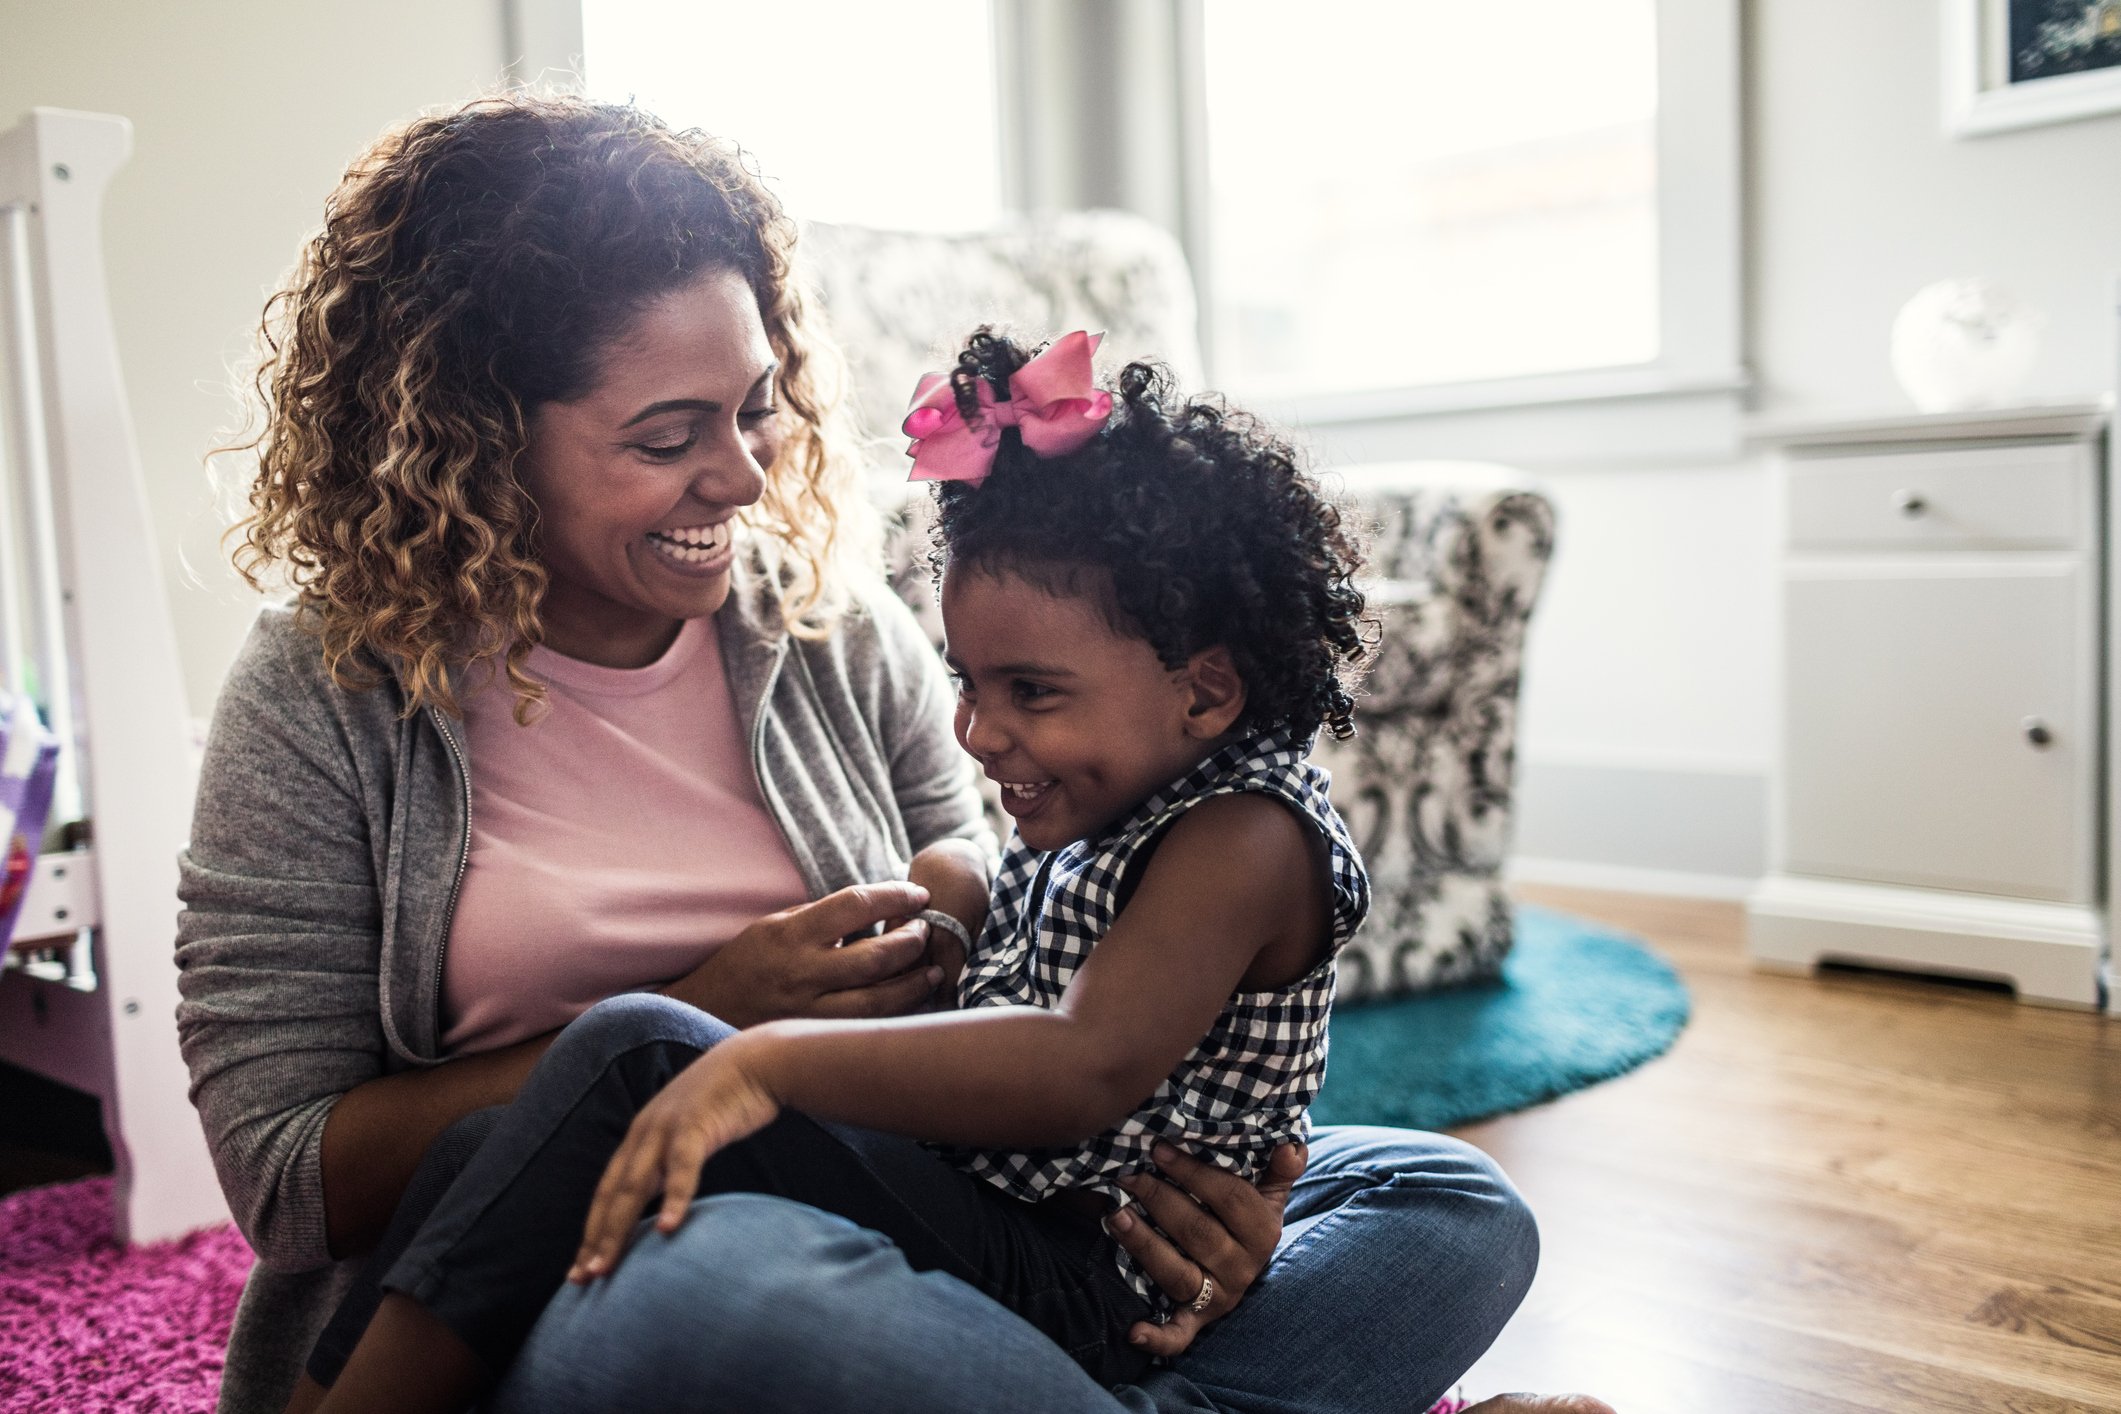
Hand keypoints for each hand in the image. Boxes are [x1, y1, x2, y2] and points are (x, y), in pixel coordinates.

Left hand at [569, 1039, 781, 1281]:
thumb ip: (673, 1164)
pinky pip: (682, 1167)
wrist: (757, 1062)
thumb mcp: (691, 1135)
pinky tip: (666, 1228)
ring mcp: (667, 1128)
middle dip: (594, 1239)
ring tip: (606, 1266)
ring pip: (633, 1186)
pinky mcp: (697, 1125)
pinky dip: (673, 1198)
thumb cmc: (727, 1102)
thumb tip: (665, 1202)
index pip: (607, 1192)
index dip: (593, 1231)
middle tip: (581, 1280)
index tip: (582, 1269)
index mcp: (640, 1137)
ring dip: (617, 1229)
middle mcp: (644, 1134)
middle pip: (611, 1195)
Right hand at [663, 883, 943, 1026]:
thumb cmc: (744, 964)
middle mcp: (800, 973)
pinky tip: (910, 1001)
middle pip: (876, 957)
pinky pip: (865, 1026)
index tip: (919, 893)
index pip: (855, 905)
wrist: (700, 1014)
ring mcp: (808, 1012)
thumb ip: (821, 920)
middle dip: (913, 940)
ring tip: (932, 969)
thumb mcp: (773, 927)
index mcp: (790, 934)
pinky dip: (894, 1013)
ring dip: (914, 983)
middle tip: (926, 929)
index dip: (895, 896)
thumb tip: (879, 909)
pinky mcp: (813, 1039)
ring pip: (879, 1001)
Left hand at [1105, 1139, 1305, 1357]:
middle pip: (1198, 1232)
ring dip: (1144, 1246)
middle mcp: (1243, 1268)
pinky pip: (1179, 1335)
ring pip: (1179, 1274)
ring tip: (1115, 1217)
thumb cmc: (1247, 1212)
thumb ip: (1281, 1167)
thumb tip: (1290, 1146)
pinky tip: (1133, 1332)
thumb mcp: (1270, 1190)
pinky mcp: (1197, 1320)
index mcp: (1264, 1232)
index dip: (1193, 1172)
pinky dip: (1157, 1337)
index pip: (1229, 1197)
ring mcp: (1219, 1296)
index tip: (1158, 1148)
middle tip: (1127, 1175)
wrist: (1246, 1260)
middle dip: (1159, 1199)